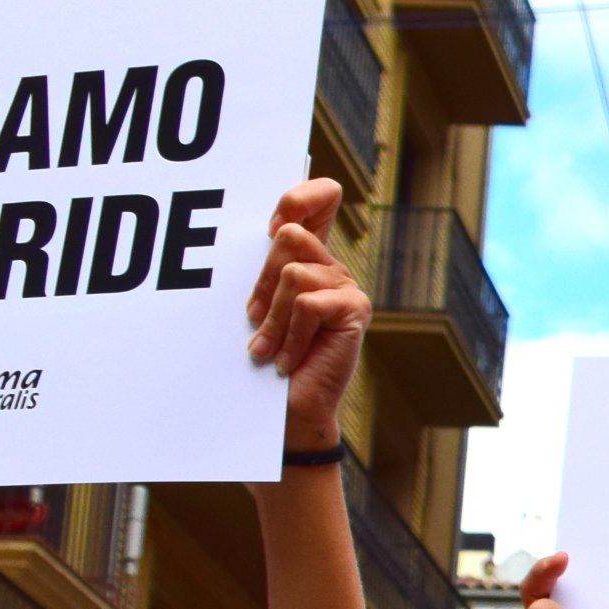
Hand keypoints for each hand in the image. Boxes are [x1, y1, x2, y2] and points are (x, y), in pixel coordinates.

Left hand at [247, 180, 368, 456]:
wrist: (285, 414)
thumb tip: (267, 232)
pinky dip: (288, 334)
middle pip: (287, 235)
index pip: (318, 199)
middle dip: (260, 280)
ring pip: (291, 271)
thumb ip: (263, 268)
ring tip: (270, 348)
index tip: (275, 218)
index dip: (301, 194)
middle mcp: (332, 266)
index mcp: (308, 258)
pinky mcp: (354, 309)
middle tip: (255, 319)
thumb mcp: (256, 305)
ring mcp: (347, 287)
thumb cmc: (263, 359)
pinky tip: (288, 359)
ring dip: (271, 316)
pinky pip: (306, 302)